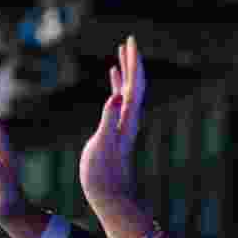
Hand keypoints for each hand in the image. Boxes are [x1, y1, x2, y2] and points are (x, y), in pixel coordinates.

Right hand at [80, 36, 146, 209]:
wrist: (110, 195)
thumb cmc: (103, 173)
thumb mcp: (102, 144)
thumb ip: (109, 119)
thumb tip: (115, 97)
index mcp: (127, 118)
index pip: (135, 84)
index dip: (133, 63)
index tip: (130, 43)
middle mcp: (129, 118)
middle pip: (135, 84)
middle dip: (132, 62)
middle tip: (128, 42)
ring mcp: (123, 124)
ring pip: (127, 91)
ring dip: (125, 72)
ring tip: (120, 56)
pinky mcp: (115, 130)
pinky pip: (118, 103)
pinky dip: (116, 88)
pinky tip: (112, 82)